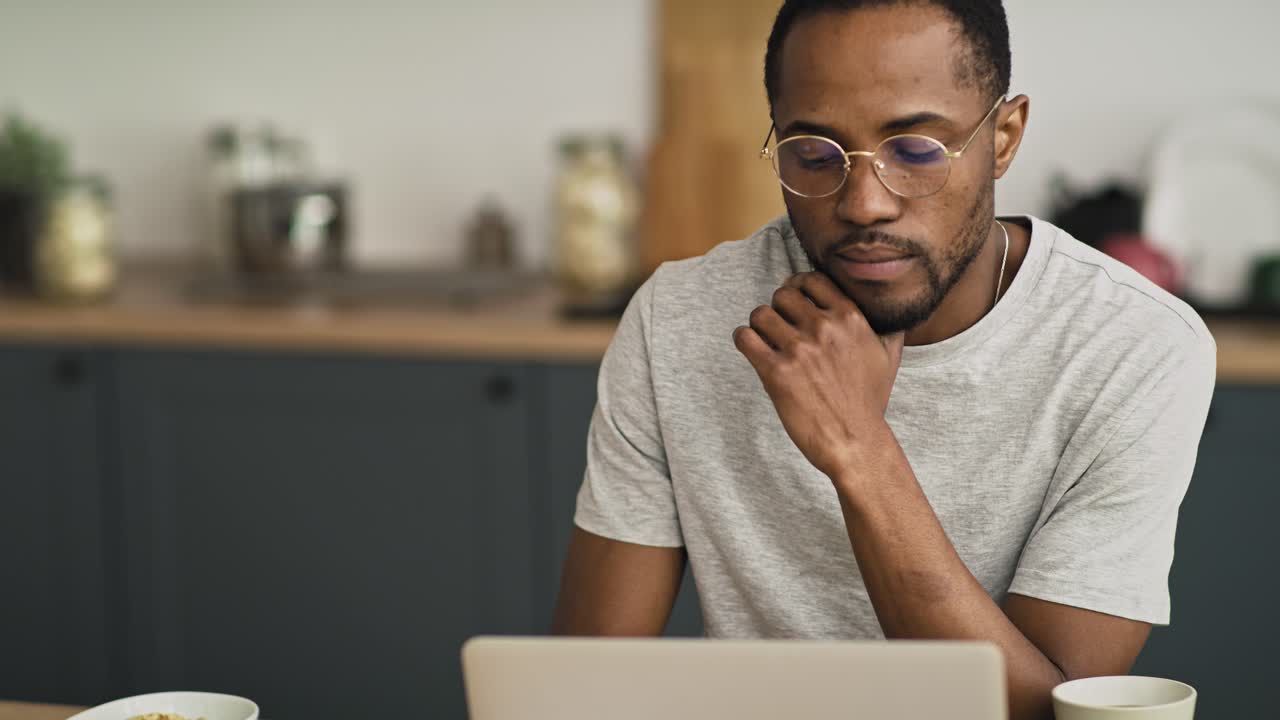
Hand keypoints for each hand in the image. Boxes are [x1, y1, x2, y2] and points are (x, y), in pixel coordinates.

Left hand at [732, 272, 904, 478]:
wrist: (854, 442)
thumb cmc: (870, 402)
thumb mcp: (888, 357)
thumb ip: (888, 326)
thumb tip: (890, 307)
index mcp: (850, 318)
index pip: (811, 280)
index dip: (798, 289)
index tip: (794, 303)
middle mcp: (824, 328)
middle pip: (782, 295)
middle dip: (778, 310)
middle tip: (780, 328)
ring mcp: (798, 349)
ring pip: (760, 314)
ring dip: (759, 326)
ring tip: (765, 341)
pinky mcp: (776, 372)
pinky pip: (745, 338)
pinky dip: (744, 341)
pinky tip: (753, 351)